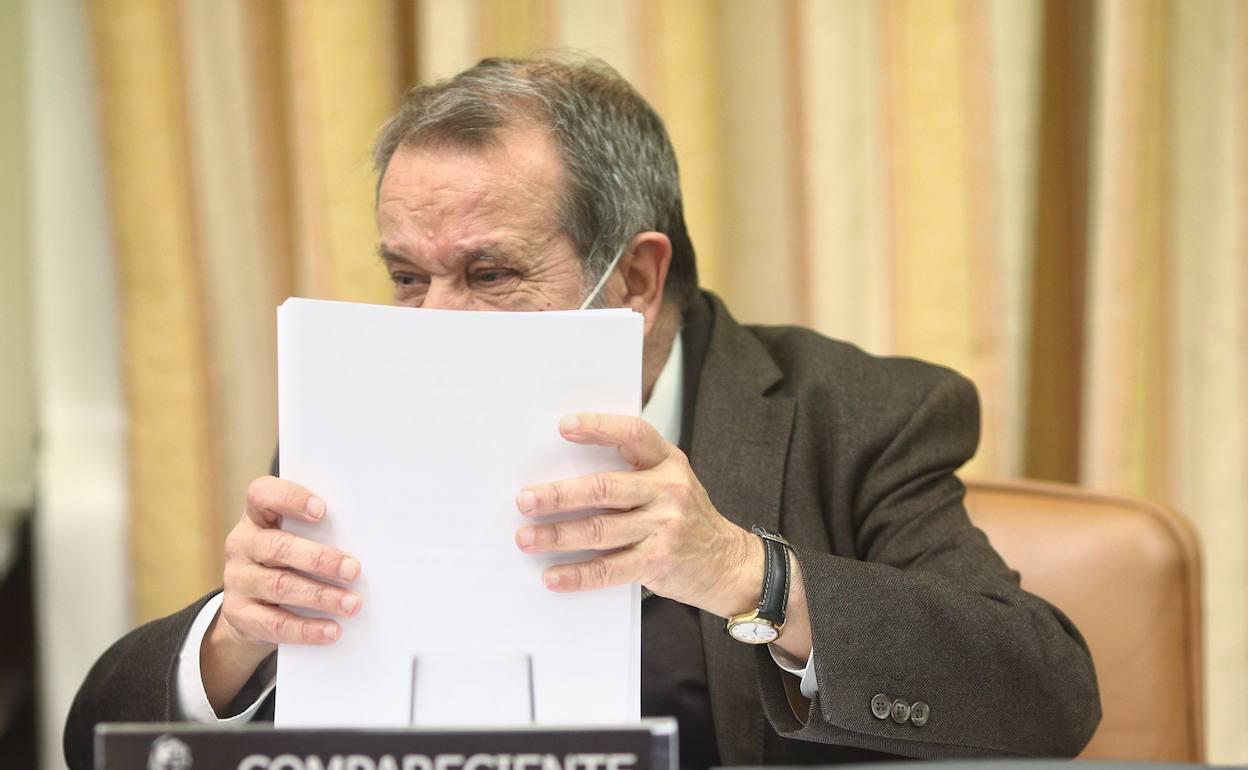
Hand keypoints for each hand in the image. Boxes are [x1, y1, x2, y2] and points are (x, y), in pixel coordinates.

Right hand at [202, 476, 361, 711]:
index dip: (290, 499)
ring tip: (353, 604)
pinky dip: (306, 629)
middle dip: (320, 559)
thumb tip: (370, 544)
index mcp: (257, 517)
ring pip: (279, 586)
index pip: (262, 495)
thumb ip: (320, 533)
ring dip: (321, 596)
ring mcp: (238, 580)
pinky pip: (275, 623)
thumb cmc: (288, 561)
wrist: (248, 608)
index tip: (322, 510)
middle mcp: (242, 544)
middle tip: (354, 570)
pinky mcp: (239, 615)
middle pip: (278, 547)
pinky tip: (332, 631)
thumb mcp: (296, 540)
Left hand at [513, 413, 763, 617]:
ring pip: (599, 530)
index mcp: (668, 462)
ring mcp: (664, 528)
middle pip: (604, 488)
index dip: (599, 428)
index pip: (633, 435)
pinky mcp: (657, 563)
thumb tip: (565, 470)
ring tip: (526, 537)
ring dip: (557, 535)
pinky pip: (608, 569)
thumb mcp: (671, 482)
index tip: (565, 426)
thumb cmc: (687, 517)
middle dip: (559, 494)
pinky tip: (553, 575)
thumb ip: (632, 472)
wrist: (729, 563)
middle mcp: (668, 491)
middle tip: (525, 499)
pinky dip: (577, 575)